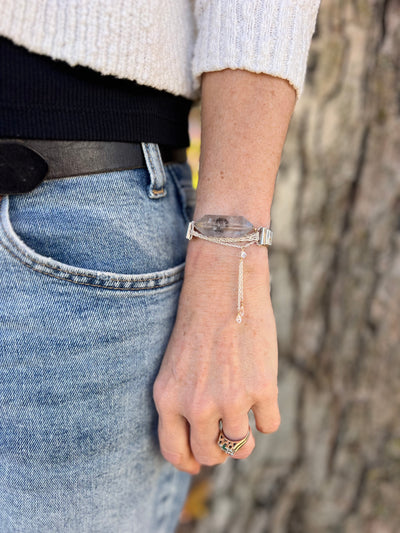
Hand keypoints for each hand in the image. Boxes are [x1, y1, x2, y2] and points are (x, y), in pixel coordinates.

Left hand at [153, 240, 280, 473]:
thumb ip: (181, 404)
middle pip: (211, 454)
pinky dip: (266, 417)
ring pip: (241, 446)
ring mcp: (230, 399)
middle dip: (219, 451)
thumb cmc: (198, 324)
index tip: (198, 464)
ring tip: (245, 420)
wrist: (222, 286)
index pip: (175, 451)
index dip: (188, 462)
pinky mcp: (262, 388)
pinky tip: (262, 397)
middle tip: (226, 436)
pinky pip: (268, 426)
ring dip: (244, 439)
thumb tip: (202, 444)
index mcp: (168, 398)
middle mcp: (196, 404)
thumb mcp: (176, 366)